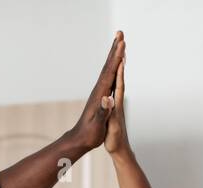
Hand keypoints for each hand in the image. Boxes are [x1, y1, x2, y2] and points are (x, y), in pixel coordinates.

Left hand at [71, 31, 124, 150]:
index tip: (122, 43)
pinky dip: (113, 67)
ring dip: (114, 55)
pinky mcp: (100, 96)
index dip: (117, 57)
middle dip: (115, 49)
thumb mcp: (97, 125)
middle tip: (120, 33)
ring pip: (108, 69)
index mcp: (100, 94)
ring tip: (119, 43)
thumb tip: (107, 98)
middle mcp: (99, 90)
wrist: (79, 140)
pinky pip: (108, 76)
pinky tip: (116, 65)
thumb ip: (102, 111)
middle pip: (108, 65)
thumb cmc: (90, 134)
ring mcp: (99, 92)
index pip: (110, 72)